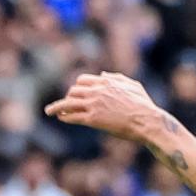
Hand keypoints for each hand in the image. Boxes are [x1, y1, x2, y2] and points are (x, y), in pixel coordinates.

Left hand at [44, 71, 162, 142]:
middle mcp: (97, 91)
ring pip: (68, 104)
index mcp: (105, 82)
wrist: (147, 121)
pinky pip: (72, 117)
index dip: (76, 88)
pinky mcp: (93, 119)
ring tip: (49, 112)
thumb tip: (103, 74)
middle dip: (68, 98)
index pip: (82, 81)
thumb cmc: (143, 105)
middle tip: (64, 106)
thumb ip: (117, 78)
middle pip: (73, 91)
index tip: (73, 94)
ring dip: (57, 107)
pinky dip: (64, 117)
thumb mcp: (133, 85)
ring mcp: (93, 105)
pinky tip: (60, 119)